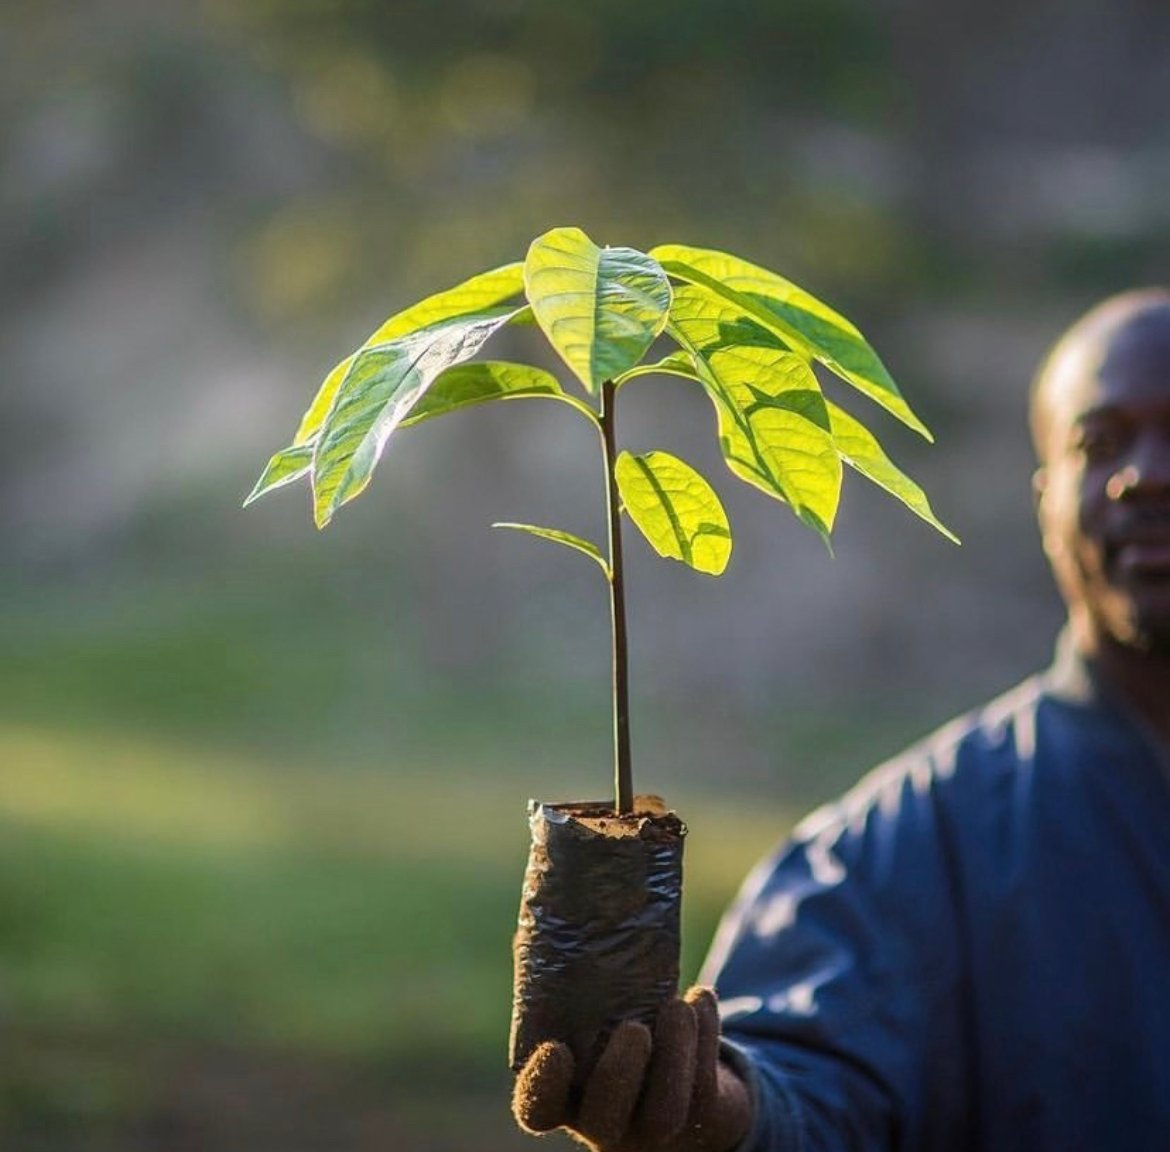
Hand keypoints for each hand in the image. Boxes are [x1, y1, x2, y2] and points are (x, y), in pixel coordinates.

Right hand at [512, 986, 751, 1151]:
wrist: (670, 1040)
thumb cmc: (608, 999)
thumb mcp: (580, 978)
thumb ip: (562, 962)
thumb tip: (561, 902)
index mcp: (561, 1087)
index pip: (537, 1108)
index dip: (542, 1087)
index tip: (556, 1048)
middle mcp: (601, 1115)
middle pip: (603, 1120)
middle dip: (619, 1075)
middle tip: (634, 1028)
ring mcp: (650, 1122)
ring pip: (663, 1115)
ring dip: (673, 1057)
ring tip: (678, 1004)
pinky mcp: (697, 1114)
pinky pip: (703, 1092)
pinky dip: (705, 1040)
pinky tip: (699, 997)